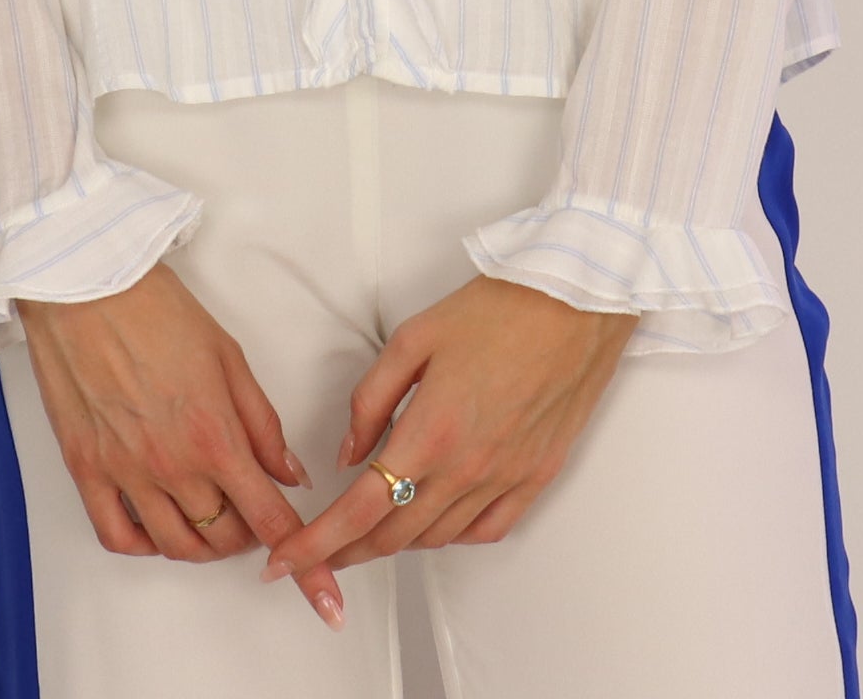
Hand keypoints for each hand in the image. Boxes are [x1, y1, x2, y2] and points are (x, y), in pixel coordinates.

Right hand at [18, 262, 350, 629]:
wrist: (87, 287)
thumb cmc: (158, 309)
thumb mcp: (230, 358)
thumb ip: (262, 424)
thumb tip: (288, 473)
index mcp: (216, 435)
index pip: (271, 519)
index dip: (306, 564)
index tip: (326, 598)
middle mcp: (173, 465)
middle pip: (224, 539)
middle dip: (250, 537)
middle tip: (255, 513)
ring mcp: (126, 472)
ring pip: (176, 545)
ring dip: (204, 544)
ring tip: (212, 517)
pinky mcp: (86, 470)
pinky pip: (118, 535)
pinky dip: (145, 544)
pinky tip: (158, 527)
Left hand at [258, 274, 638, 583]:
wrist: (576, 301)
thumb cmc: (499, 309)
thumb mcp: (412, 338)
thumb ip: (370, 401)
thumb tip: (348, 454)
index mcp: (429, 431)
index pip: (358, 510)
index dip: (315, 543)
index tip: (286, 561)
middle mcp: (466, 468)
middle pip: (392, 535)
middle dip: (346, 551)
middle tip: (320, 548)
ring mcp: (505, 479)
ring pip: (435, 538)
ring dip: (395, 542)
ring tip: (372, 529)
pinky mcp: (536, 477)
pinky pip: (486, 530)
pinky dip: (452, 535)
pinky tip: (436, 520)